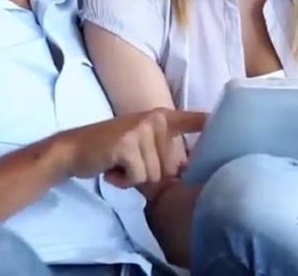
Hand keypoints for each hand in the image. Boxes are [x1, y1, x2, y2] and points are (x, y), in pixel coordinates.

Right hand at [59, 108, 205, 187]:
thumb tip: (184, 174)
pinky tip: (111, 168)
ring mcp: (142, 130)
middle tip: (127, 163)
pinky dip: (123, 180)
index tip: (224, 121)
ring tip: (118, 164)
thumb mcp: (141, 146)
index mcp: (162, 117)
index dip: (208, 122)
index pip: (191, 120)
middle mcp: (155, 119)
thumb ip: (162, 154)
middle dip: (149, 174)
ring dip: (134, 178)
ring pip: (154, 175)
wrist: (73, 150)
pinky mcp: (128, 145)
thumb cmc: (110, 152)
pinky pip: (138, 177)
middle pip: (170, 167)